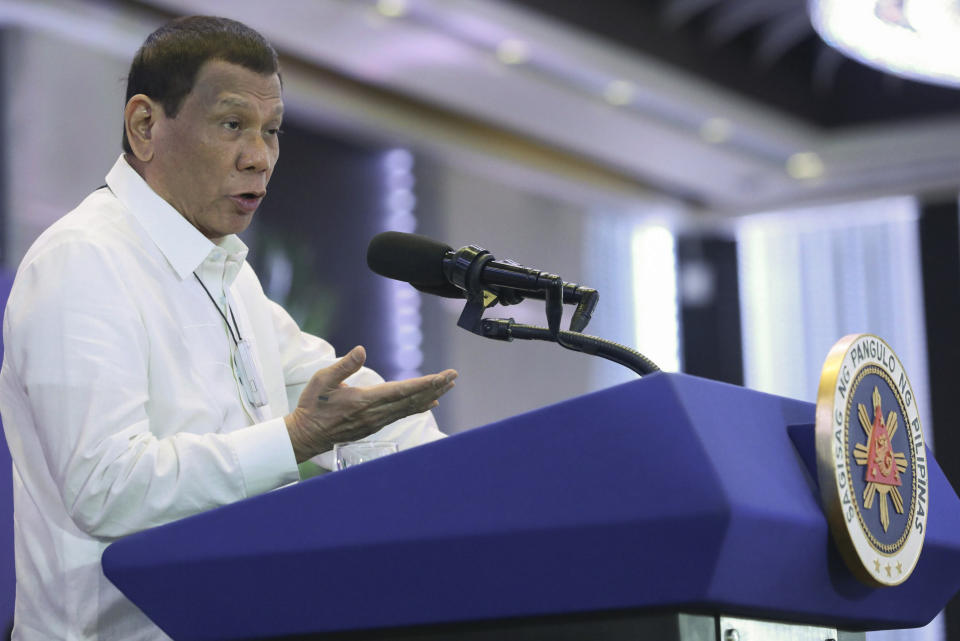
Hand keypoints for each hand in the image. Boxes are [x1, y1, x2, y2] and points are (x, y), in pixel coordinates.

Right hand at [284, 346, 456, 462]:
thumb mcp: (323, 380)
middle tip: (453, 376)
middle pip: (411, 400)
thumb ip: (344, 366)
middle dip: (435, 387)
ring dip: (430, 396)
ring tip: (447, 386)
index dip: (423, 384)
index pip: (401, 391)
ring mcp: (376, 422)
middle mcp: (375, 414)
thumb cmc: (312, 406)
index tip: (441, 377)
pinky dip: (418, 407)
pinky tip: (429, 403)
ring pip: (409, 408)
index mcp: (365, 401)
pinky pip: (402, 415)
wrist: (306, 436)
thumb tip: (362, 350)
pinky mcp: (374, 425)